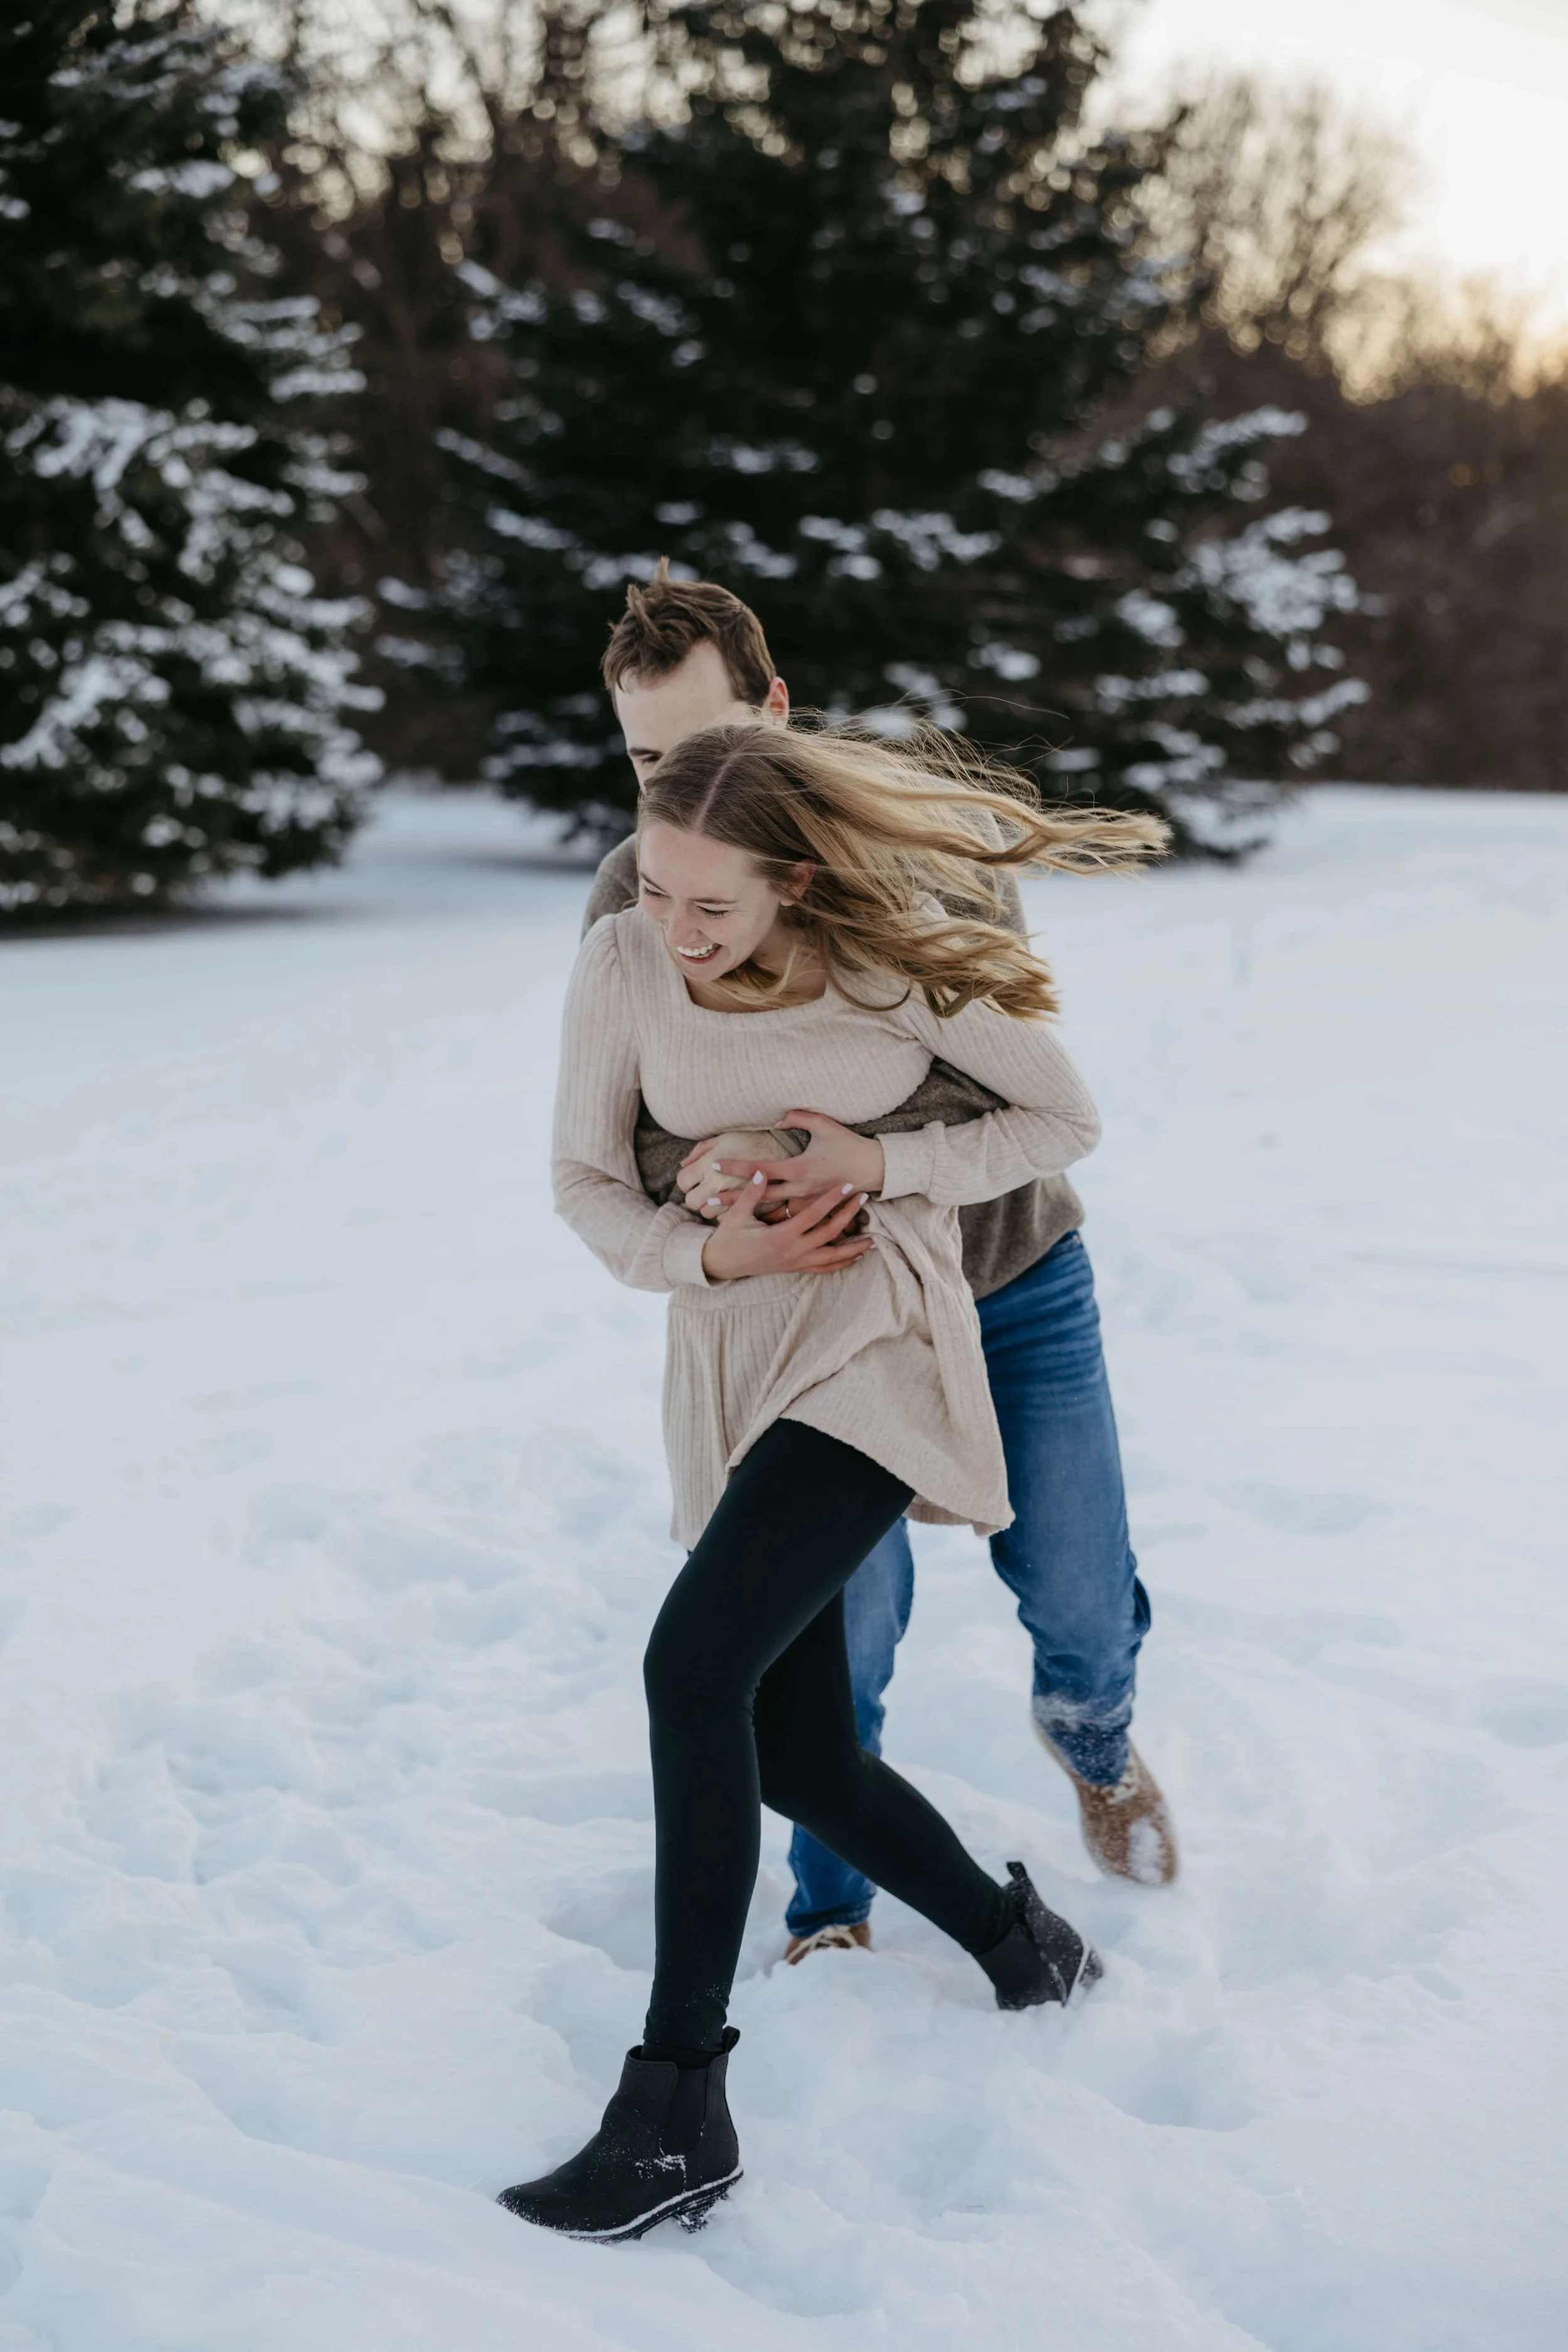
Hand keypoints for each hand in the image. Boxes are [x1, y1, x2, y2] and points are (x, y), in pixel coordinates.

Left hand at [679, 1111, 884, 1219]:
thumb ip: (798, 1118)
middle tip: (705, 1201)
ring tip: (721, 1217)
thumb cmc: (848, 1145)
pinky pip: (787, 1219)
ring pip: (770, 1213)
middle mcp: (799, 1190)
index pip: (760, 1169)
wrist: (875, 1169)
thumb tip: (776, 1118)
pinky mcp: (814, 1211)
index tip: (716, 1163)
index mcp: (799, 1169)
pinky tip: (751, 1224)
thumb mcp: (824, 1125)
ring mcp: (806, 1204)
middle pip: (758, 1197)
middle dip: (731, 1199)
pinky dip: (769, 1221)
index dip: (737, 1165)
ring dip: (747, 1214)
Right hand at [699, 1169, 876, 1282]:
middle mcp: (793, 1252)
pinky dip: (840, 1263)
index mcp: (781, 1236)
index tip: (846, 1186)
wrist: (722, 1264)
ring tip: (873, 1239)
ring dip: (853, 1248)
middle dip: (848, 1215)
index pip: (814, 1215)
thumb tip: (761, 1172)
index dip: (832, 1199)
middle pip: (830, 1233)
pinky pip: (823, 1268)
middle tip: (864, 1199)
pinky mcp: (795, 1268)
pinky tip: (854, 1258)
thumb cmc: (729, 1238)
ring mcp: (796, 1263)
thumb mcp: (737, 1215)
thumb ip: (752, 1194)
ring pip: (832, 1257)